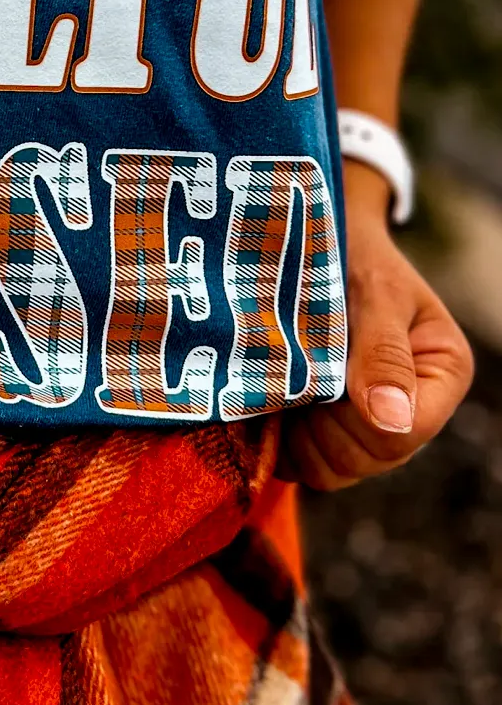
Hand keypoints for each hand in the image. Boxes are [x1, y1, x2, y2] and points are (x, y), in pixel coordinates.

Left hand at [280, 162, 473, 490]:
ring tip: (272, 384)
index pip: (403, 434)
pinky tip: (262, 398)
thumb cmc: (350, 253)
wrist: (311, 236)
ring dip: (295, 436)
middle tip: (285, 375)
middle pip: (365, 459)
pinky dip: (279, 439)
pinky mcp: (329, 425)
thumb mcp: (372, 291)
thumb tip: (392, 420)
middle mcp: (413, 406)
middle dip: (319, 428)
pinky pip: (302, 461)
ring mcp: (369, 422)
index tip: (312, 378)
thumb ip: (382, 352)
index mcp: (441, 372)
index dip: (353, 420)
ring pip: (331, 468)